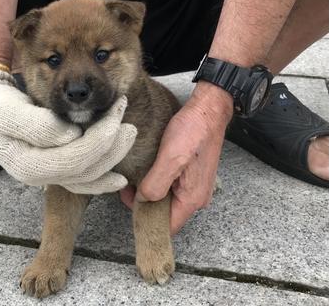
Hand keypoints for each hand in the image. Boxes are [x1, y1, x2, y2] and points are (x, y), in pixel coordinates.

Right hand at [0, 65, 136, 193]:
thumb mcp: (8, 110)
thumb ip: (37, 125)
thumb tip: (70, 135)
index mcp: (27, 166)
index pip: (74, 159)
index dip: (101, 138)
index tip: (117, 110)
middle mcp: (39, 177)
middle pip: (86, 169)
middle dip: (112, 144)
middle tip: (126, 117)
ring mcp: (48, 176)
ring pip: (88, 176)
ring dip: (112, 155)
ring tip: (128, 131)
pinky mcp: (55, 169)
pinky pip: (82, 181)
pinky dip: (102, 179)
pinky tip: (119, 179)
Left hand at [120, 82, 232, 234]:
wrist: (209, 109)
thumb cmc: (193, 131)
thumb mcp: (170, 159)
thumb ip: (155, 185)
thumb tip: (142, 201)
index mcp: (192, 199)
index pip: (167, 226)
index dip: (145, 219)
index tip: (128, 203)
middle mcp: (196, 197)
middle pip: (166, 213)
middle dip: (145, 204)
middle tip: (127, 187)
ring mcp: (195, 186)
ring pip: (167, 199)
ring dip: (150, 192)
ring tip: (134, 178)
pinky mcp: (192, 175)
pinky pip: (171, 187)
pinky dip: (158, 182)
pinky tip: (147, 171)